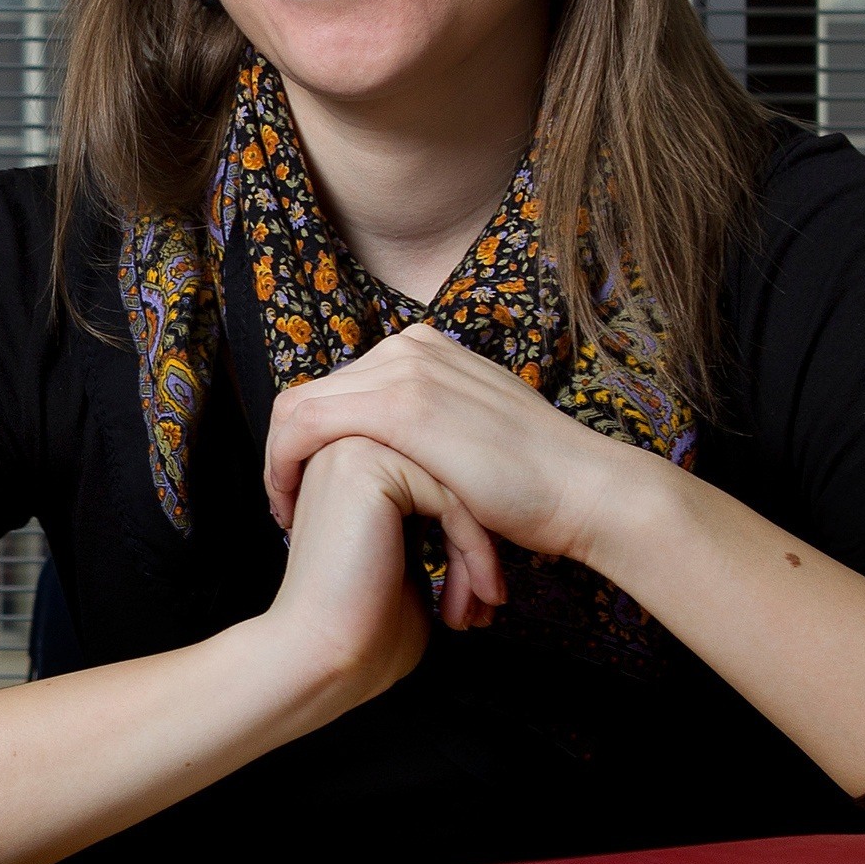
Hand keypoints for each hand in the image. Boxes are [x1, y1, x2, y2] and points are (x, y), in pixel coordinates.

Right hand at [252, 434, 480, 719]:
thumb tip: (483, 505)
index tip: (474, 597)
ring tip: (480, 606)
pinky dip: (473, 553)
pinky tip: (466, 600)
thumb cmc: (359, 625)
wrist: (320, 654)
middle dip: (477, 545)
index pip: (436, 483)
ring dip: (479, 553)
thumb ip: (428, 521)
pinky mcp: (367, 465)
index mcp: (348, 471)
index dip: (466, 540)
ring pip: (454, 487)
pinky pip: (450, 498)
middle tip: (485, 603)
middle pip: (448, 480)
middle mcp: (343, 448)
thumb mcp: (404, 558)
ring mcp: (351, 449)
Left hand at [261, 325, 673, 598]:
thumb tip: (397, 444)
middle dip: (283, 453)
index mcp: (423, 349)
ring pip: (295, 410)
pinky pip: (304, 427)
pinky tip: (291, 510)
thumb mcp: (474, 431)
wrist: (586, 491)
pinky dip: (283, 468)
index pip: (335, 388)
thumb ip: (432, 423)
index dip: (306, 440)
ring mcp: (404, 370)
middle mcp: (408, 348)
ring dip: (278, 465)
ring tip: (286, 515)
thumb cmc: (537, 481)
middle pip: (307, 394)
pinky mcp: (401, 406)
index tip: (306, 489)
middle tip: (283, 507)